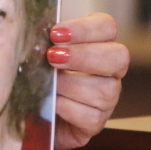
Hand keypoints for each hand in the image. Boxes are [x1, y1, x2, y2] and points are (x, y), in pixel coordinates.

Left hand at [47, 12, 128, 149]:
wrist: (31, 112)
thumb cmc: (38, 75)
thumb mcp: (39, 53)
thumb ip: (42, 40)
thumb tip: (35, 33)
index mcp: (97, 45)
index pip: (106, 26)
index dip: (84, 28)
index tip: (55, 34)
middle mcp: (109, 71)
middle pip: (119, 56)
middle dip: (83, 56)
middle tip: (52, 57)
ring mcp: (107, 99)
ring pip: (105, 89)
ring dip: (70, 84)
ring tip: (48, 84)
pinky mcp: (96, 123)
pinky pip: (92, 116)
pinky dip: (68, 108)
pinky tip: (52, 103)